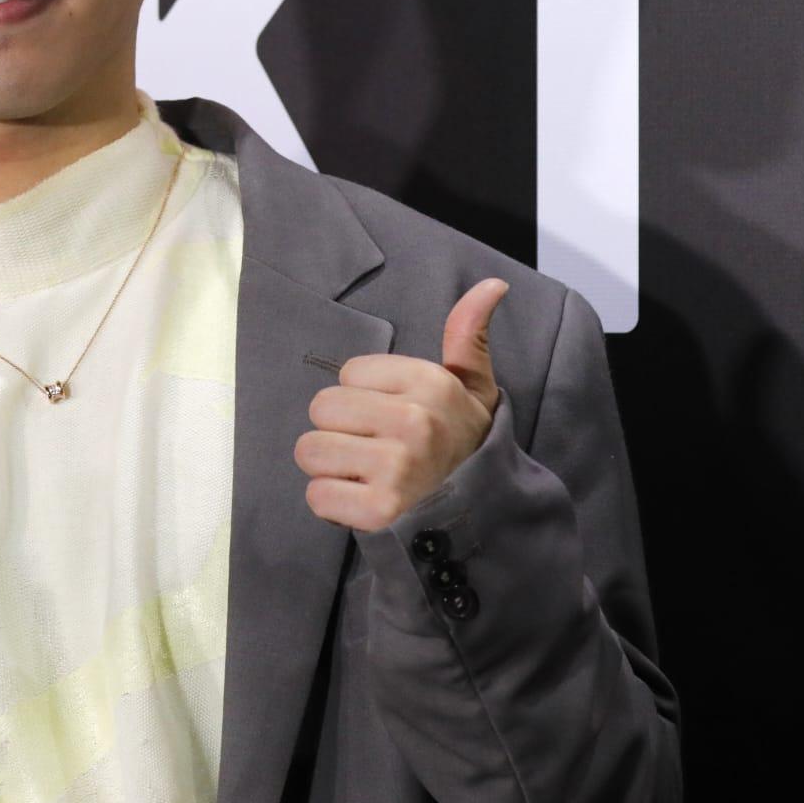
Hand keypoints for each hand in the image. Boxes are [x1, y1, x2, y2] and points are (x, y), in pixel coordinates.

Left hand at [293, 278, 507, 531]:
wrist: (486, 519)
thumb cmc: (466, 446)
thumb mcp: (474, 389)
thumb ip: (468, 335)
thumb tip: (492, 283)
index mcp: (430, 383)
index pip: (348, 372)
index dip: (363, 397)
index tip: (392, 417)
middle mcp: (413, 421)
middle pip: (321, 408)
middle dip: (339, 431)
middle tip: (375, 449)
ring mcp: (396, 467)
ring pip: (310, 451)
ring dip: (331, 469)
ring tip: (368, 475)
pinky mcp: (379, 510)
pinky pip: (317, 495)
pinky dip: (334, 505)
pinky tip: (365, 503)